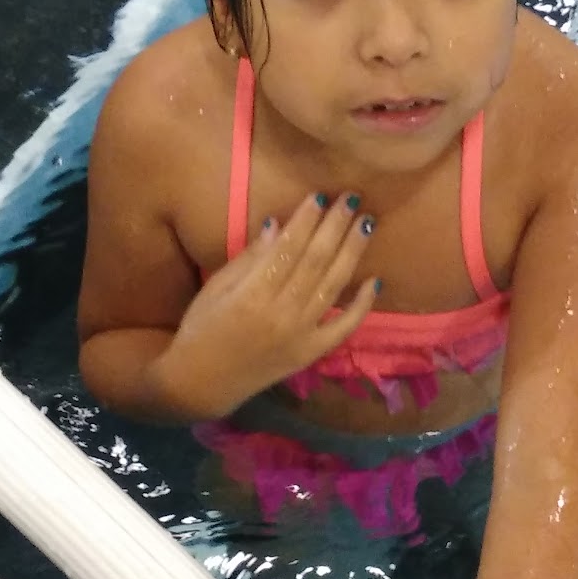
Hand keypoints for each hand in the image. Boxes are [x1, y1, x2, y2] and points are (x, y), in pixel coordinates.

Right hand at [158, 190, 377, 414]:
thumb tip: (278, 225)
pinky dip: (362, 305)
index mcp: (252, 294)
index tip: (320, 195)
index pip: (288, 248)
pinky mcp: (311, 353)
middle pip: (316, 261)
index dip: (306, 220)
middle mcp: (281, 313)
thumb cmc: (201, 328)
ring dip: (352, 252)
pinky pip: (344, 327)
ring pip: (333, 286)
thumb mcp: (216, 289)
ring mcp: (300, 335)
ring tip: (367, 223)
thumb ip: (249, 259)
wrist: (202, 383)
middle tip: (351, 198)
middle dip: (335, 226)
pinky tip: (376, 280)